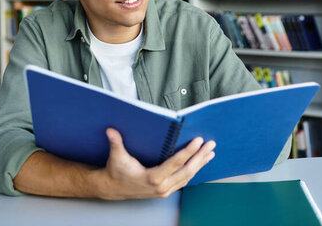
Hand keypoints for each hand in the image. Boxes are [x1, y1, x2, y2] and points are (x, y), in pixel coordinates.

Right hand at [89, 128, 215, 199]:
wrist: (113, 188)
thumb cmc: (117, 172)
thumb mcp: (116, 157)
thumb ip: (116, 143)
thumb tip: (111, 131)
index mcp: (152, 178)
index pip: (175, 163)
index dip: (188, 152)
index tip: (198, 141)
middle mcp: (161, 186)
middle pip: (186, 171)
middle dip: (200, 157)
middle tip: (210, 145)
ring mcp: (164, 190)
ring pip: (187, 177)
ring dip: (199, 164)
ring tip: (209, 153)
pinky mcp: (165, 191)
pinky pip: (183, 181)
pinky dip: (193, 171)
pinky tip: (199, 163)